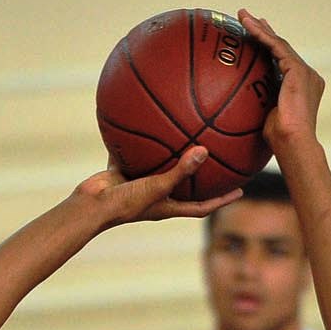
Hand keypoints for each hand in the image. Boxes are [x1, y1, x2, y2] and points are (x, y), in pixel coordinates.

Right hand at [74, 146, 242, 227]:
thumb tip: (204, 150)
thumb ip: (181, 170)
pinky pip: (134, 154)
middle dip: (200, 176)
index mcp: (167, 206)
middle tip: (219, 160)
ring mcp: (138, 184)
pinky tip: (147, 122)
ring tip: (186, 135)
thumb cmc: (125, 204)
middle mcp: (155, 195)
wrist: (90, 205)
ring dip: (171, 154)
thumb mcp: (157, 186)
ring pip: (160, 167)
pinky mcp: (122, 173)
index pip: (201, 206)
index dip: (221, 200)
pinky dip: (140, 142)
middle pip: (184, 186)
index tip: (239, 191)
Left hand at [239, 10, 322, 152]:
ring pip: (278, 44)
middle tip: (248, 19)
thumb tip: (234, 107)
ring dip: (259, 28)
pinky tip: (248, 27)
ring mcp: (304, 72)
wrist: (293, 144)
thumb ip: (258, 106)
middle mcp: (306, 75)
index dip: (267, 47)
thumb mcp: (264, 119)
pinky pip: (277, 48)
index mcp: (300, 86)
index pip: (281, 61)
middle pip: (281, 48)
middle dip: (264, 31)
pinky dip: (262, 36)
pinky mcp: (299, 71)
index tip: (254, 37)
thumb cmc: (278, 142)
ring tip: (243, 16)